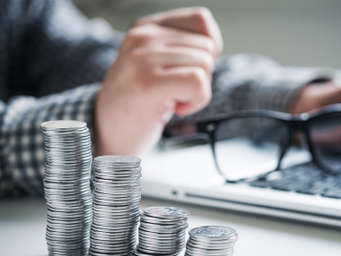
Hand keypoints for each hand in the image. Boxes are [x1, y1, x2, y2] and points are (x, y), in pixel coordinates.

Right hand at [95, 7, 222, 155]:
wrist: (108, 133)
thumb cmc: (138, 102)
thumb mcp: (156, 64)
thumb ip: (181, 48)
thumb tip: (213, 47)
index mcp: (145, 28)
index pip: (201, 20)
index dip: (207, 51)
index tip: (186, 71)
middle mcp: (143, 36)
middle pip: (206, 47)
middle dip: (202, 76)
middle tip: (176, 92)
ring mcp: (143, 57)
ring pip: (205, 64)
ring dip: (198, 92)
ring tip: (173, 99)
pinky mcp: (149, 81)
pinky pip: (197, 81)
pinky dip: (196, 101)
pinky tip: (177, 108)